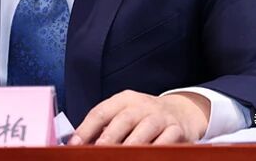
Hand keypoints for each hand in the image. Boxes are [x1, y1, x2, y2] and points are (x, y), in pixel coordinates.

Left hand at [69, 90, 210, 144]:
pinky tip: (145, 157)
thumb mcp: (124, 114)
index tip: (74, 145)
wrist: (181, 111)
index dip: (86, 129)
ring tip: (120, 157)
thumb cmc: (144, 116)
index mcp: (124, 100)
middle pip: (123, 119)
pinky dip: (155, 150)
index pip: (101, 111)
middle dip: (109, 137)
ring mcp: (160, 117)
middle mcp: (142, 105)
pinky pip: (166, 141)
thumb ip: (105, 127)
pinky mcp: (177, 130)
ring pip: (145, 130)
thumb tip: (80, 145)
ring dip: (132, 145)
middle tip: (98, 151)